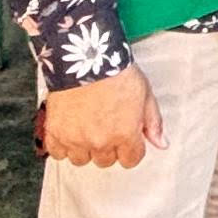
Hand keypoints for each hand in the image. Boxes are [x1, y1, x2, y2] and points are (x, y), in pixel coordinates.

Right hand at [38, 67, 163, 169]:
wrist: (86, 57)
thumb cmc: (116, 72)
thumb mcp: (145, 94)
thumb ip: (153, 123)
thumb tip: (161, 143)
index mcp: (125, 135)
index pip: (130, 159)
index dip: (130, 148)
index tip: (125, 138)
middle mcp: (100, 141)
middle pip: (105, 160)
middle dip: (107, 147)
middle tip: (105, 127)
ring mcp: (76, 138)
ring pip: (81, 159)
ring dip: (84, 147)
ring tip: (85, 127)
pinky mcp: (56, 132)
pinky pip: (57, 153)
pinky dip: (62, 145)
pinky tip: (68, 131)